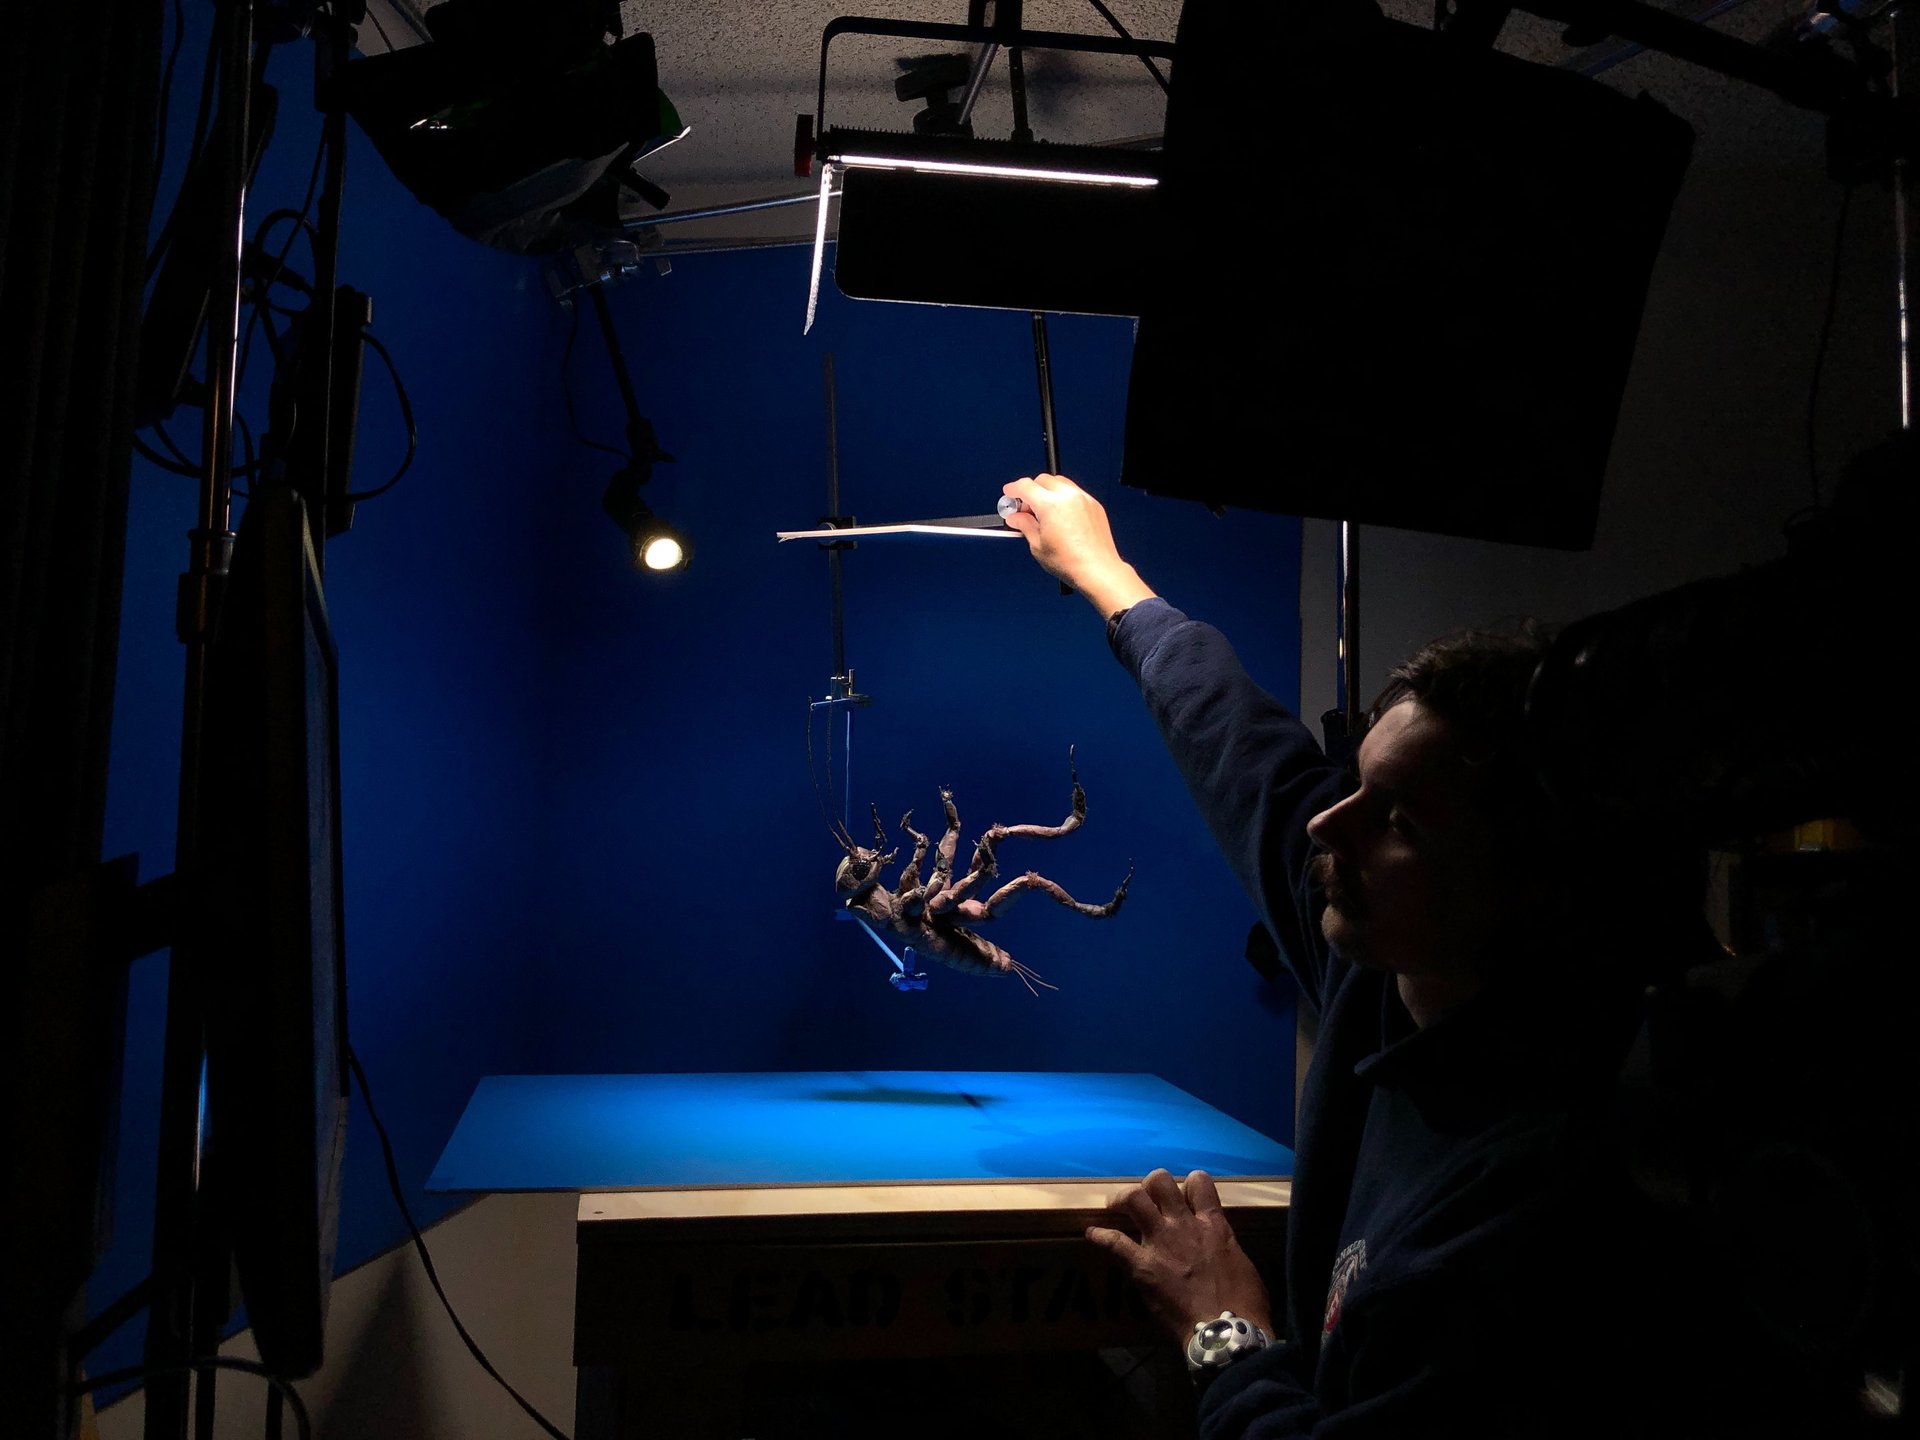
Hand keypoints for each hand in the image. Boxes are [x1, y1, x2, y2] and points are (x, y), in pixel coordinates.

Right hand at [1001, 473, 1156, 618]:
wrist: (1097, 569)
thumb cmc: (1071, 562)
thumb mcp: (1037, 545)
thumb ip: (1024, 525)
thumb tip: (1016, 518)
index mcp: (1050, 505)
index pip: (1025, 486)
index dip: (1013, 489)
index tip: (1009, 493)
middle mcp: (1068, 496)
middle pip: (1042, 480)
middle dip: (1030, 490)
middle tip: (1024, 509)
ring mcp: (1083, 499)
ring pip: (1060, 483)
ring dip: (1047, 491)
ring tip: (1042, 513)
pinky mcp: (1093, 505)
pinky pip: (1074, 492)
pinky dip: (1063, 497)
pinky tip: (1059, 515)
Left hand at [1086, 1168, 1274, 1349]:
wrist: (1226, 1332)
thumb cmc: (1244, 1305)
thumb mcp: (1241, 1264)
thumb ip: (1224, 1246)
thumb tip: (1218, 1247)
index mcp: (1213, 1225)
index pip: (1199, 1182)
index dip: (1189, 1183)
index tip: (1183, 1194)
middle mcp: (1184, 1225)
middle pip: (1160, 1181)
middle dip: (1150, 1185)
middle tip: (1146, 1199)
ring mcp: (1161, 1242)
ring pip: (1134, 1197)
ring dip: (1121, 1198)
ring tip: (1114, 1206)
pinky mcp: (1142, 1266)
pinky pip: (1114, 1242)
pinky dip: (1100, 1236)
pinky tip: (1092, 1234)